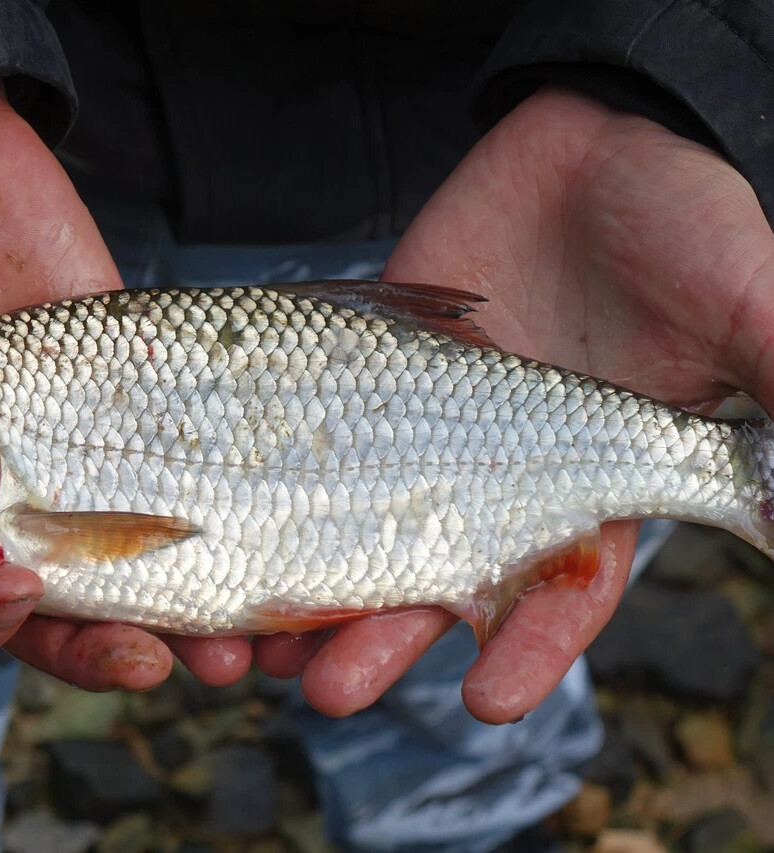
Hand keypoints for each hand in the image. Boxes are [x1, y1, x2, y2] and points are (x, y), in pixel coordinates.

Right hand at [0, 81, 251, 690]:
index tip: (2, 599)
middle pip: (30, 607)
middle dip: (81, 645)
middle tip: (144, 665)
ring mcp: (58, 462)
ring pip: (107, 568)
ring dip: (161, 616)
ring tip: (222, 650)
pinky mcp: (125, 421)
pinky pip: (164, 491)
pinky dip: (203, 534)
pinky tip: (252, 561)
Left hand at [255, 86, 773, 721]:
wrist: (593, 137)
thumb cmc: (682, 218)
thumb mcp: (744, 298)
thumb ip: (771, 378)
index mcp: (587, 481)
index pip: (559, 592)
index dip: (526, 650)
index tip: (487, 702)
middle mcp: (495, 472)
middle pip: (434, 581)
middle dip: (384, 641)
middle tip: (328, 690)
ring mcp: (421, 425)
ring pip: (358, 527)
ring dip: (311, 591)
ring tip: (260, 647)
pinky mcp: (364, 369)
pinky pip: (312, 440)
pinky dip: (275, 488)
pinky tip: (230, 531)